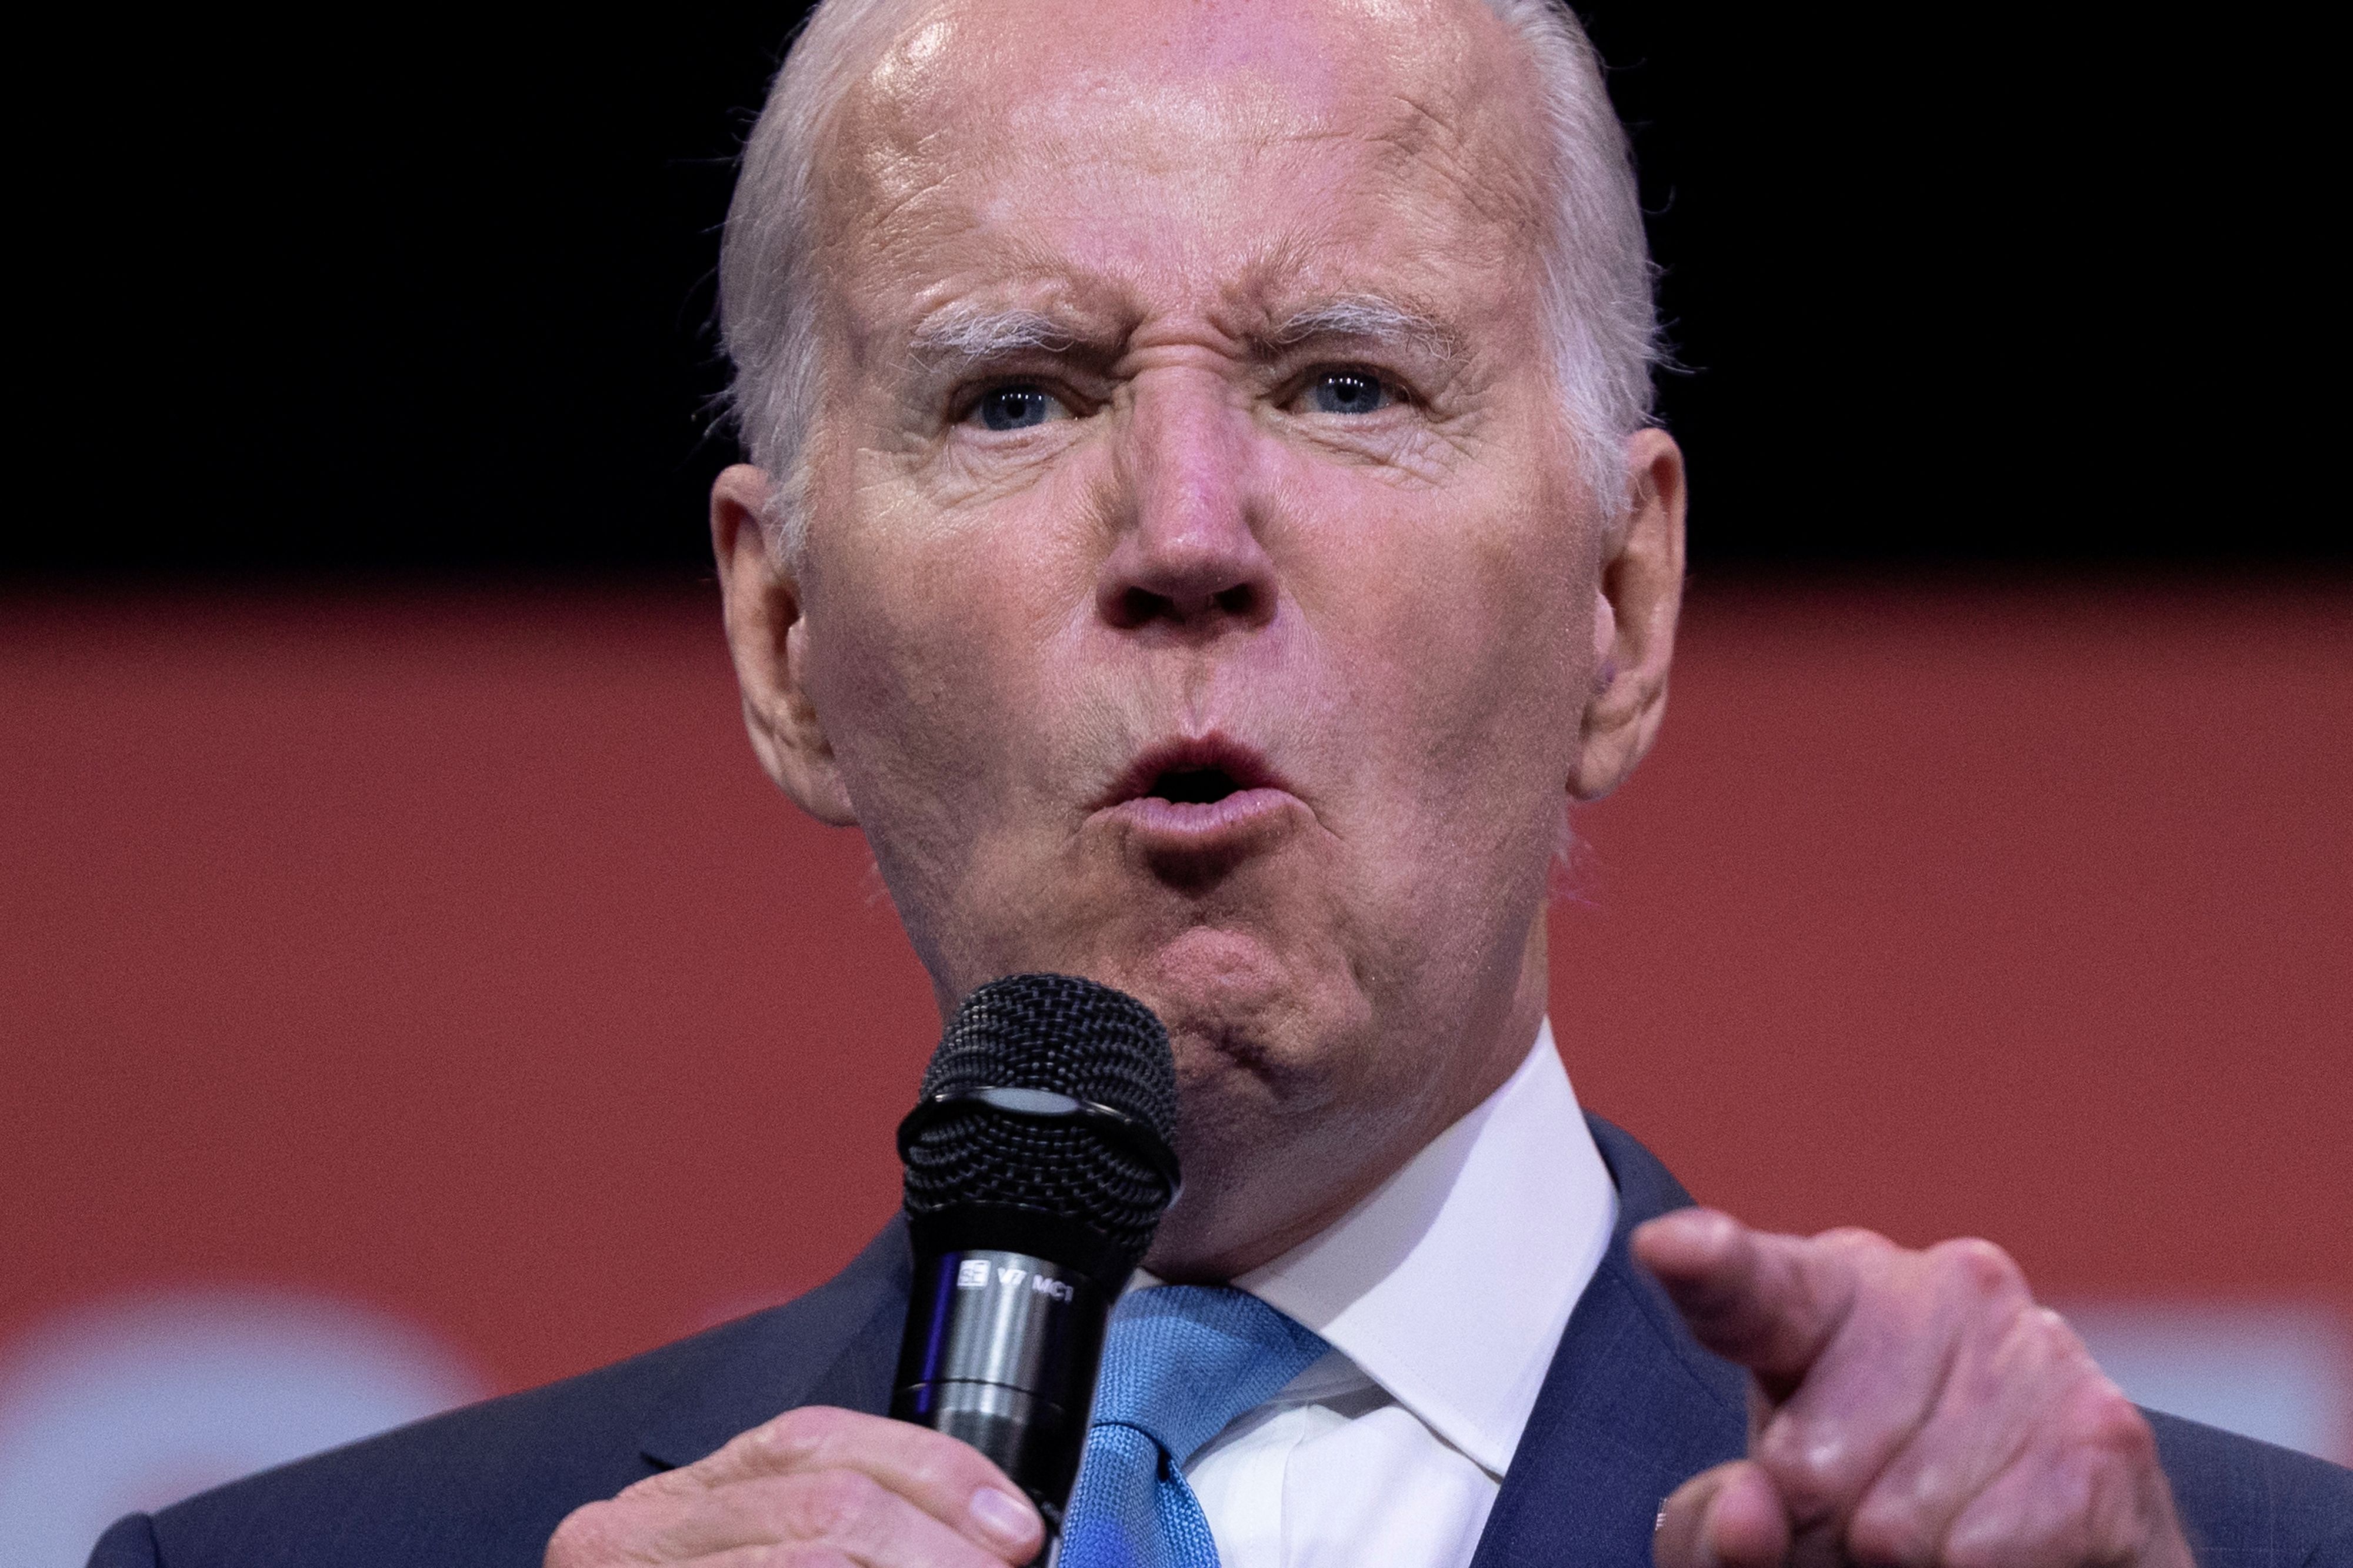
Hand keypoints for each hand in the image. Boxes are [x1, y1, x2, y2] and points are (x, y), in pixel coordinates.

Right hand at [544, 1405, 1044, 1566]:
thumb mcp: (765, 1557)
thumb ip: (851, 1536)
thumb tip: (991, 1540)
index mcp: (672, 1503)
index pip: (819, 1442)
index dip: (936, 1472)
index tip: (1018, 1526)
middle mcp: (627, 1535)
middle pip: (825, 1505)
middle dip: (941, 1547)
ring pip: (811, 1558)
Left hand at [1634, 1210, 2191, 1567]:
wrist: (2042, 1548)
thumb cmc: (1869, 1514)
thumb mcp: (1762, 1525)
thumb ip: (1717, 1528)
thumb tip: (1751, 1518)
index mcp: (1823, 1292)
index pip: (1747, 1283)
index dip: (1705, 1266)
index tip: (1669, 1249)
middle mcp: (1936, 1285)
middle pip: (1809, 1467)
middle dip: (1823, 1530)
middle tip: (1865, 1525)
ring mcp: (2032, 1344)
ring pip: (1899, 1526)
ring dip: (1905, 1563)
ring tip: (1940, 1536)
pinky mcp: (2105, 1434)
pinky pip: (1985, 1554)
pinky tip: (1998, 1548)